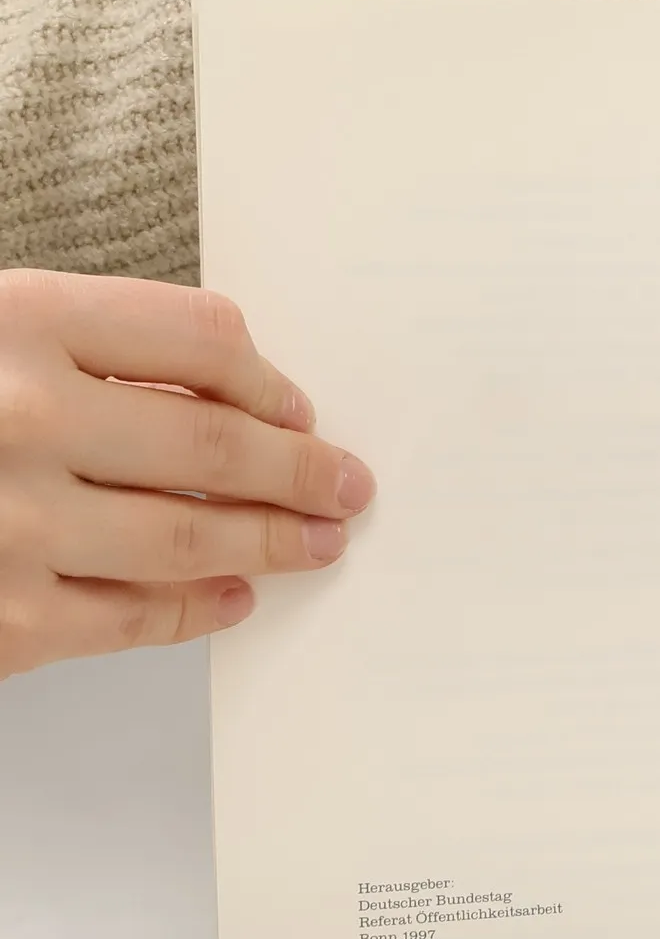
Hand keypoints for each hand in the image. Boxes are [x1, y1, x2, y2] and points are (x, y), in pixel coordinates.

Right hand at [0, 269, 375, 677]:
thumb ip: (74, 347)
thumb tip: (222, 395)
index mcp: (10, 320)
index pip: (198, 338)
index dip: (266, 379)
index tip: (299, 407)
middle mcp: (18, 417)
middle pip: (215, 445)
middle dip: (300, 470)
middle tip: (347, 485)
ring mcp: (9, 527)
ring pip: (192, 539)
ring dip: (272, 541)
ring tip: (317, 540)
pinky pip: (131, 618)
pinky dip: (197, 610)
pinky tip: (232, 596)